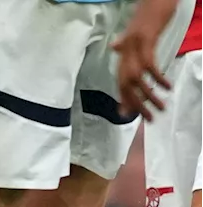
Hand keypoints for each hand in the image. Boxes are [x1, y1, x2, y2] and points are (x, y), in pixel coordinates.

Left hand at [112, 0, 177, 120]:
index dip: (123, 99)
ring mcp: (133, 46)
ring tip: (160, 107)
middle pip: (125, 85)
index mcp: (123, 52)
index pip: (119, 81)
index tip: (126, 115)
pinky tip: (167, 87)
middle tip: (148, 118)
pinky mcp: (145, 39)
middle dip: (136, 104)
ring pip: (136, 78)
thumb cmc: (147, 13)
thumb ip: (125, 42)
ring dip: (149, 95)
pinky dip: (157, 78)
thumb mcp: (135, 30)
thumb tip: (114, 47)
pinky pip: (149, 64)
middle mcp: (125, 51)